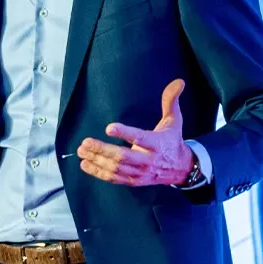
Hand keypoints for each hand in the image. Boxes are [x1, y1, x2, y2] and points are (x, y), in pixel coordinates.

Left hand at [77, 80, 196, 186]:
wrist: (181, 169)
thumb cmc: (173, 141)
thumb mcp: (174, 120)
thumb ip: (171, 101)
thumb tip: (178, 82)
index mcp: (157, 144)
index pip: (140, 138)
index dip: (124, 133)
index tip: (109, 128)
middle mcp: (148, 160)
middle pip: (123, 157)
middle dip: (102, 150)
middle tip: (86, 142)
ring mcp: (140, 173)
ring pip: (116, 169)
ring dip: (97, 160)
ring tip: (81, 151)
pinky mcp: (134, 181)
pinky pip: (114, 179)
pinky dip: (98, 172)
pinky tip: (85, 164)